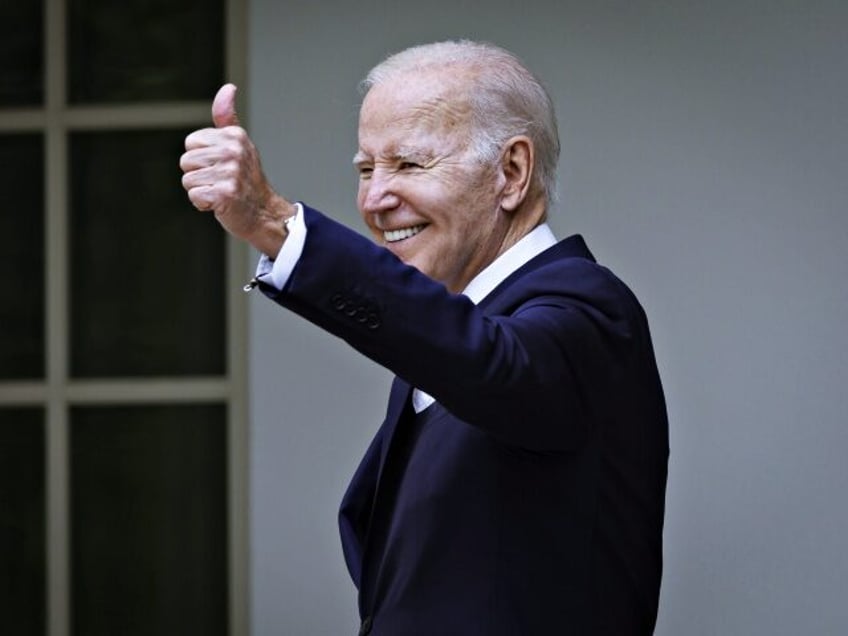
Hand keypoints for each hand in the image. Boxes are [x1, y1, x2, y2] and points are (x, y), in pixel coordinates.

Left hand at [180, 84, 292, 256]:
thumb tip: (228, 88)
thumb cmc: (246, 179)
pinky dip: (204, 204)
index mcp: (234, 136)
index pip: (191, 143)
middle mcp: (234, 151)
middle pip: (186, 162)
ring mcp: (230, 172)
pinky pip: (195, 196)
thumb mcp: (238, 143)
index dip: (201, 158)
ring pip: (188, 180)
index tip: (221, 166)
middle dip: (199, 175)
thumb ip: (226, 116)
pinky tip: (221, 203)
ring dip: (201, 190)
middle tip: (221, 181)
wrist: (264, 212)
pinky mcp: (225, 193)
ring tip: (221, 191)